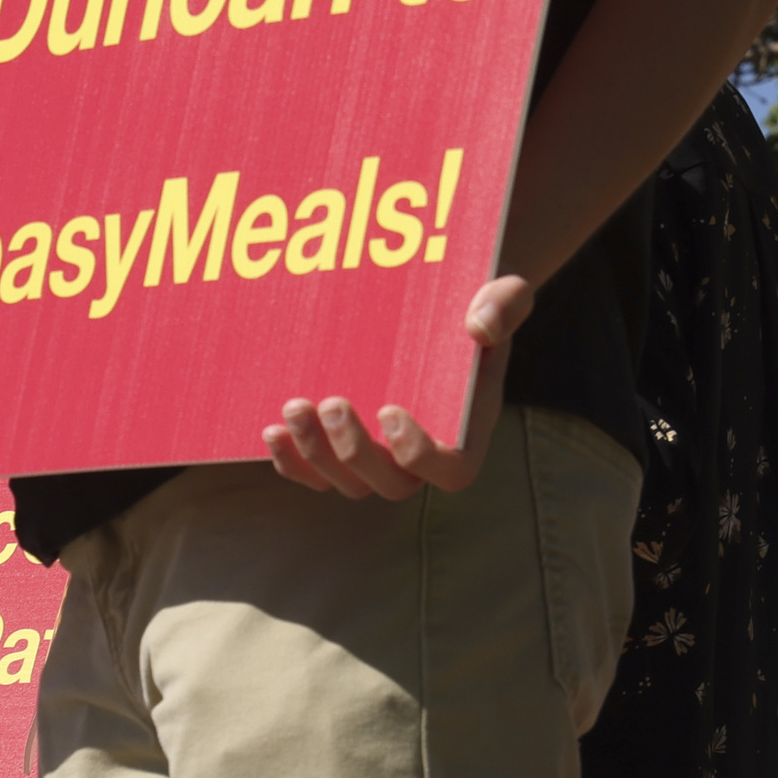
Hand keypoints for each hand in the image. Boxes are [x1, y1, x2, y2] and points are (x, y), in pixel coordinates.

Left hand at [264, 275, 536, 501]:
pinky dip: (290, 460)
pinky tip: (271, 429)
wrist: (440, 305)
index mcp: (466, 428)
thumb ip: (505, 305)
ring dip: (315, 454)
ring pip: (345, 483)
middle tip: (331, 402)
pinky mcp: (341, 446)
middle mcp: (421, 454)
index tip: (390, 410)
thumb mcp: (505, 292)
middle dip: (354, 452)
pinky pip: (313, 474)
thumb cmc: (479, 302)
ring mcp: (379, 455)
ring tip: (294, 406)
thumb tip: (479, 327)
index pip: (452, 471)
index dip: (420, 457)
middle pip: (390, 485)